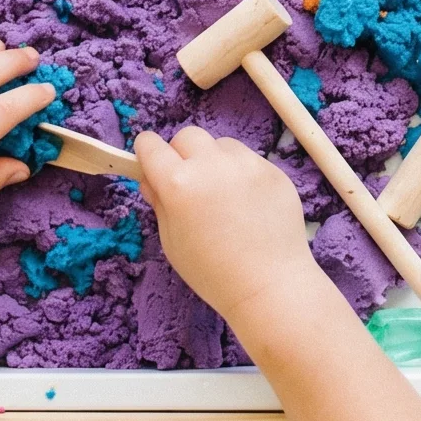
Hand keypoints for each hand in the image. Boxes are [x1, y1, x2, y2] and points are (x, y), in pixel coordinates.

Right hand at [136, 126, 323, 319]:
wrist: (269, 285)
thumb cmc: (212, 272)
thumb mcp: (172, 241)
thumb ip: (159, 201)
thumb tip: (152, 177)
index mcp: (178, 183)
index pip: (151, 144)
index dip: (148, 154)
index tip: (152, 165)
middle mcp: (212, 164)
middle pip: (187, 136)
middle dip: (182, 154)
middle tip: (190, 184)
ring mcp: (247, 163)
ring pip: (221, 144)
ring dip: (214, 160)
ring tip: (223, 195)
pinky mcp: (273, 169)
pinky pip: (248, 159)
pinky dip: (241, 172)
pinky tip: (248, 203)